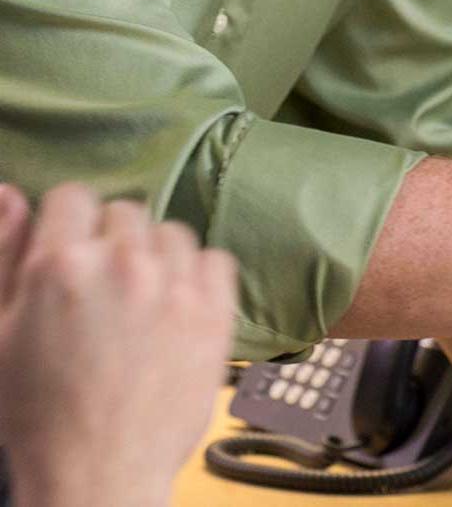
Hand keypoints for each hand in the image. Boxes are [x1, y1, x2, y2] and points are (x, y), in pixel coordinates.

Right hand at [0, 182, 235, 506]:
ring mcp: (174, 286)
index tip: (71, 254)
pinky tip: (175, 308)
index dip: (68, 225)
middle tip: (102, 291)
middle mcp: (122, 264)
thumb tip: (10, 192)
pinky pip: (214, 259)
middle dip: (110, 242)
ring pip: (170, 233)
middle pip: (124, 211)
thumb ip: (4, 252)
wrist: (98, 476)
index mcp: (61, 266)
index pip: (73, 196)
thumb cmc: (37, 413)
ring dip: (155, 257)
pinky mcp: (215, 312)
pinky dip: (198, 276)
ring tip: (139, 304)